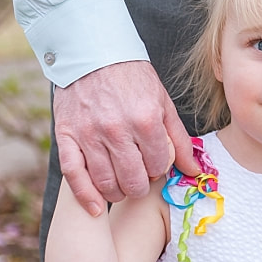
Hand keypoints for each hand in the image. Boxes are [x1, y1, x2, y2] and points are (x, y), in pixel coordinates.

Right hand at [53, 60, 196, 216]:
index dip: (158, 171)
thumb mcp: (162, 103)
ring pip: (106, 182)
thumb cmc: (132, 78)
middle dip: (139, 186)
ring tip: (121, 188)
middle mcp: (117, 129)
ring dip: (117, 192)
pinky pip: (74, 175)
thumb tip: (194, 171)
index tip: (154, 166)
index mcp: (145, 120)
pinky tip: (96, 208)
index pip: (157, 166)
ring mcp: (89, 134)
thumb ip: (178, 139)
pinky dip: (85, 197)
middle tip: (138, 179)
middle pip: (133, 180)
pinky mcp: (66, 135)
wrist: (92, 53)